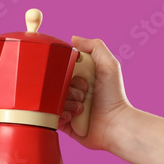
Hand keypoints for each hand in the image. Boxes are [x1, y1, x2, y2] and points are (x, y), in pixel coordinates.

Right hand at [58, 36, 134, 152]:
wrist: (114, 124)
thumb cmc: (113, 96)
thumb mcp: (109, 65)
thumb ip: (95, 46)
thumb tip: (73, 38)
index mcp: (77, 76)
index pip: (58, 68)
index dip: (65, 70)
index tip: (78, 75)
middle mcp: (68, 90)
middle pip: (53, 84)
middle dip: (69, 88)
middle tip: (84, 93)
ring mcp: (63, 106)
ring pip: (51, 99)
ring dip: (67, 102)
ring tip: (82, 108)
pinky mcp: (59, 121)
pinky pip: (49, 115)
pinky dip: (62, 114)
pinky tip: (74, 117)